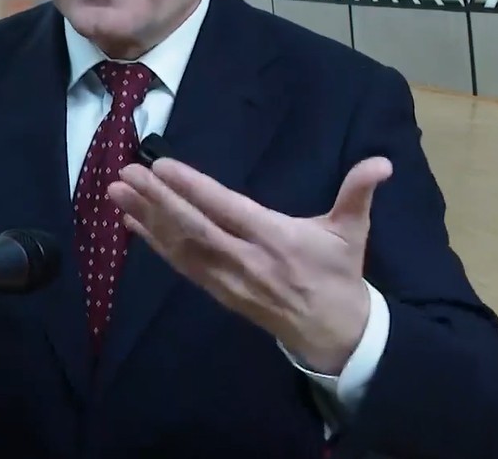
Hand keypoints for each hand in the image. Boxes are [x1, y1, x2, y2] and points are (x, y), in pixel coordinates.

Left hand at [107, 156, 390, 374]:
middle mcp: (245, 259)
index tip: (162, 167)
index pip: (227, 209)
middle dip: (157, 200)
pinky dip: (154, 244)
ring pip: (181, 246)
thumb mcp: (353, 232)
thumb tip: (382, 163)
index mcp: (276, 238)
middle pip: (194, 227)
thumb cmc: (338, 274)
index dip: (193, 189)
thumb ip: (359, 193)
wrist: (333, 334)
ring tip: (116, 192)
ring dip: (146, 218)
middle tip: (125, 173)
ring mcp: (228, 279)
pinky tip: (131, 223)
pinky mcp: (218, 292)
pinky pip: (181, 265)